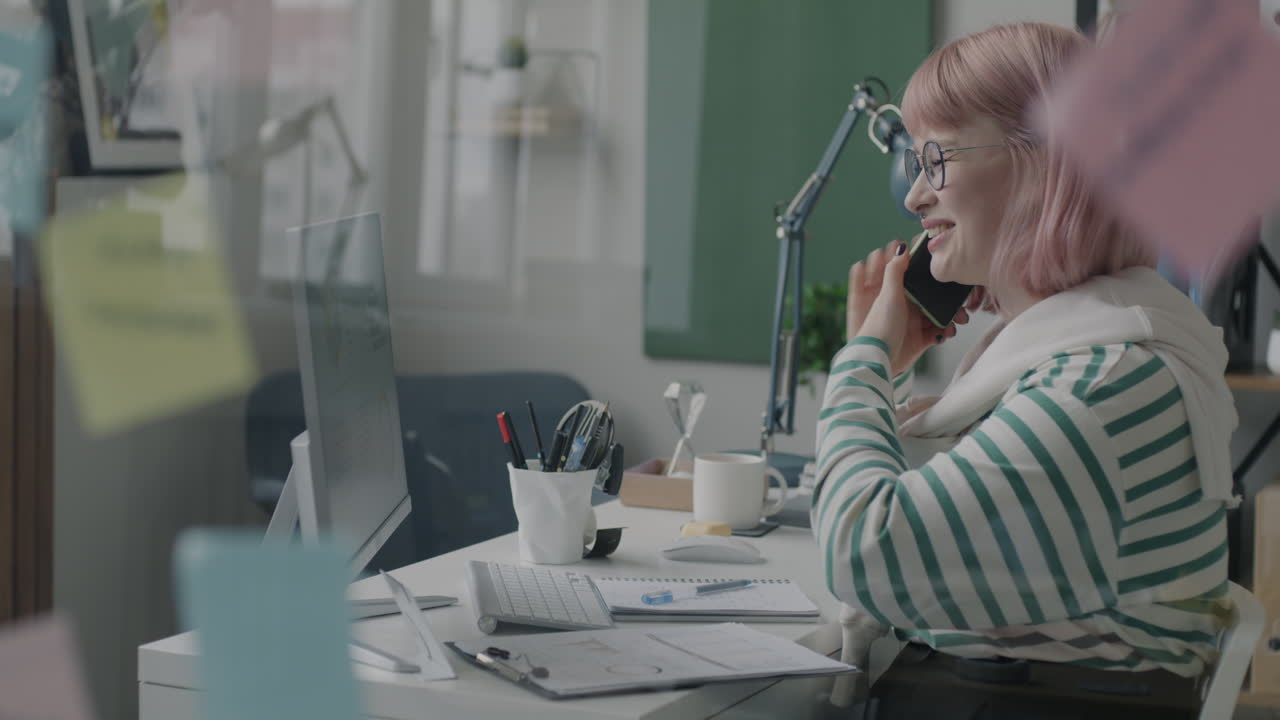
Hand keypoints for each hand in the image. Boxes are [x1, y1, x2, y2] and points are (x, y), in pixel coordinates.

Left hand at [851, 243, 967, 376]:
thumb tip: (901, 247)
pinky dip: (946, 331)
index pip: (916, 276)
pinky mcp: (920, 339)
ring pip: (940, 313)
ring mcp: (914, 322)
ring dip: (952, 315)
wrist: (880, 361)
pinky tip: (947, 333)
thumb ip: (895, 271)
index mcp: (896, 292)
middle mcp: (906, 306)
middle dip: (950, 297)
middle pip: (933, 295)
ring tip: (959, 319)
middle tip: (963, 298)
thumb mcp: (888, 295)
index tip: (946, 266)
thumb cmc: (880, 327)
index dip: (931, 271)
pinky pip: (939, 332)